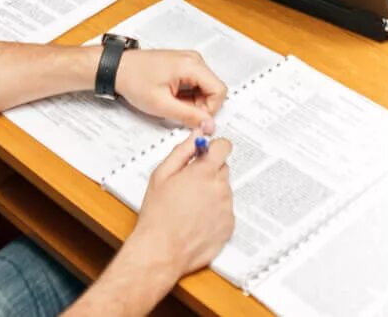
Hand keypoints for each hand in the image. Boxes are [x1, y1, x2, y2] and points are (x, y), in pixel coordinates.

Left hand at [114, 48, 226, 130]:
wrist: (117, 68)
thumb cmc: (134, 80)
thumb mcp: (162, 105)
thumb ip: (189, 116)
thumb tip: (209, 125)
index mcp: (192, 65)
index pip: (219, 91)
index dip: (210, 109)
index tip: (194, 118)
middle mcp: (194, 59)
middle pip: (213, 89)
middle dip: (199, 106)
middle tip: (178, 111)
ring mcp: (189, 61)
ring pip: (204, 88)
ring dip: (192, 101)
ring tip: (170, 103)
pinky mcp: (183, 65)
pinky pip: (195, 84)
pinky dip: (186, 95)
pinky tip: (170, 97)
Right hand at [129, 135, 234, 280]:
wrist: (162, 250)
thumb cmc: (158, 215)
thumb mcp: (161, 175)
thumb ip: (182, 151)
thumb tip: (195, 136)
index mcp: (204, 172)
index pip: (224, 146)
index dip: (214, 148)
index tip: (207, 153)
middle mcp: (220, 188)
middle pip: (223, 168)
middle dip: (209, 172)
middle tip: (189, 184)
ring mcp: (227, 208)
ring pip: (224, 190)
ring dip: (212, 193)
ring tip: (190, 206)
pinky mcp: (229, 226)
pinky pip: (226, 211)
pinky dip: (215, 212)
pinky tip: (197, 220)